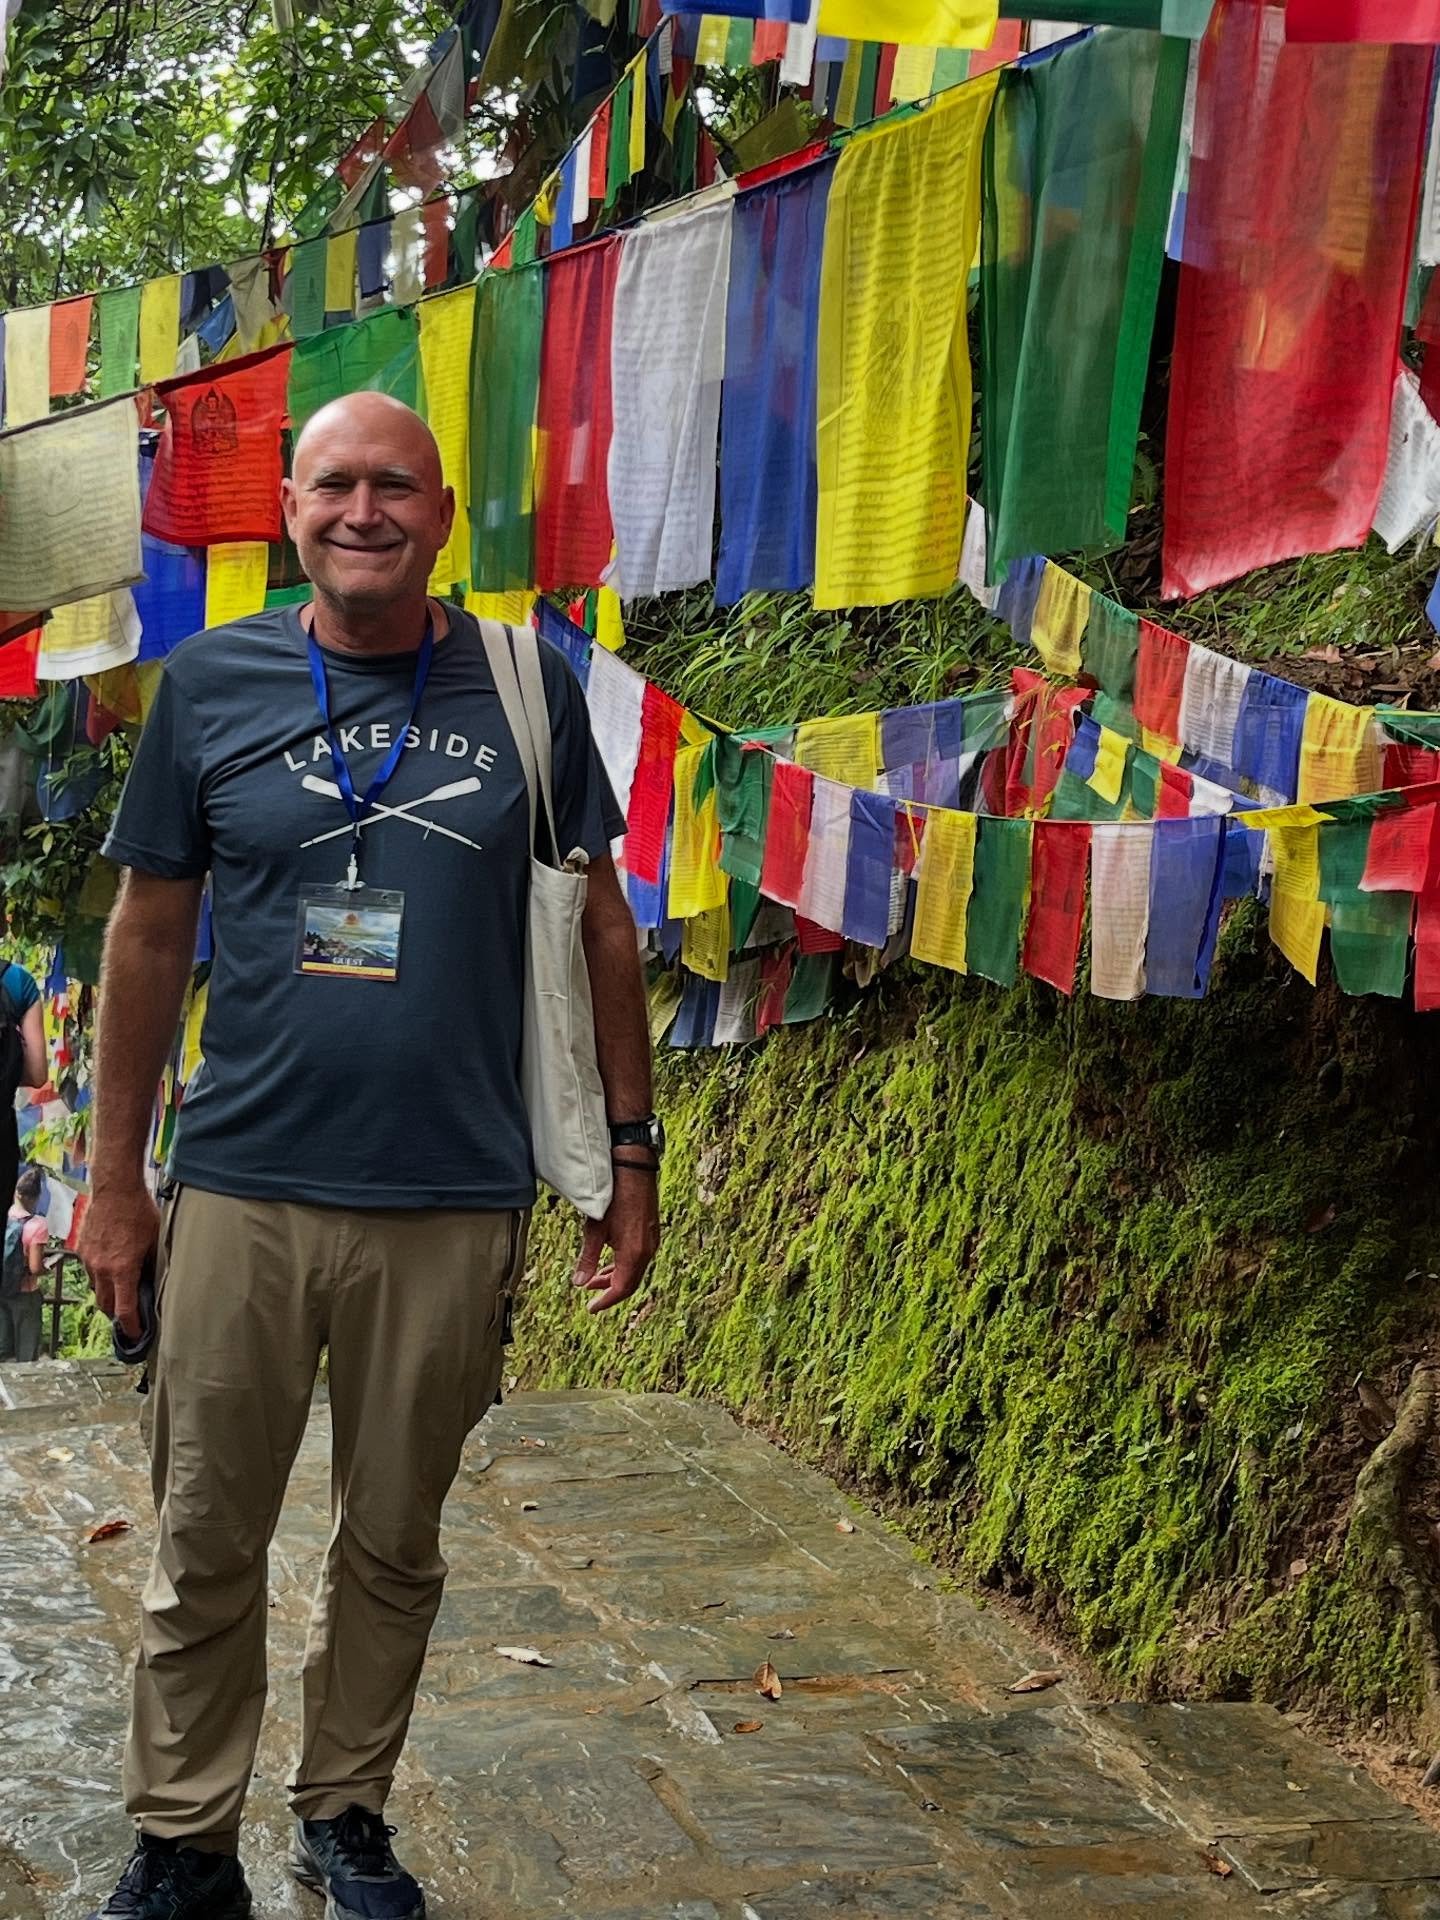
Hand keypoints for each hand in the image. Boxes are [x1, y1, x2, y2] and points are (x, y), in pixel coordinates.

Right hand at [79, 1185, 159, 1340]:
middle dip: (117, 1315)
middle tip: (131, 1316)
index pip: (124, 1311)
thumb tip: (153, 1287)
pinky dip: (100, 1277)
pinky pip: (90, 1272)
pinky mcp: (82, 1250)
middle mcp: (102, 1269)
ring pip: (95, 1289)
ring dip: (108, 1295)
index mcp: (122, 1270)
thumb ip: (151, 1267)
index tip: (137, 1335)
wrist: (115, 1189)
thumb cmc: (140, 1212)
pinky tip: (112, 1268)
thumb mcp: (154, 1241)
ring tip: (122, 1291)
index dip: (131, 1328)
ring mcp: (89, 1260)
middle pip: (106, 1305)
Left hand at [571, 1162, 660, 1313]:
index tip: (592, 1308)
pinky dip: (624, 1264)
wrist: (634, 1169)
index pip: (621, 1289)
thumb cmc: (614, 1196)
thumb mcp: (595, 1229)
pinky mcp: (651, 1232)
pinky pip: (639, 1258)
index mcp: (633, 1254)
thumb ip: (588, 1258)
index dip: (606, 1301)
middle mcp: (647, 1251)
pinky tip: (611, 1259)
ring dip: (616, 1277)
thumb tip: (578, 1283)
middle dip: (609, 1291)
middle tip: (591, 1296)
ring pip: (635, 1270)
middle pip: (630, 1283)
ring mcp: (651, 1241)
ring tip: (595, 1278)